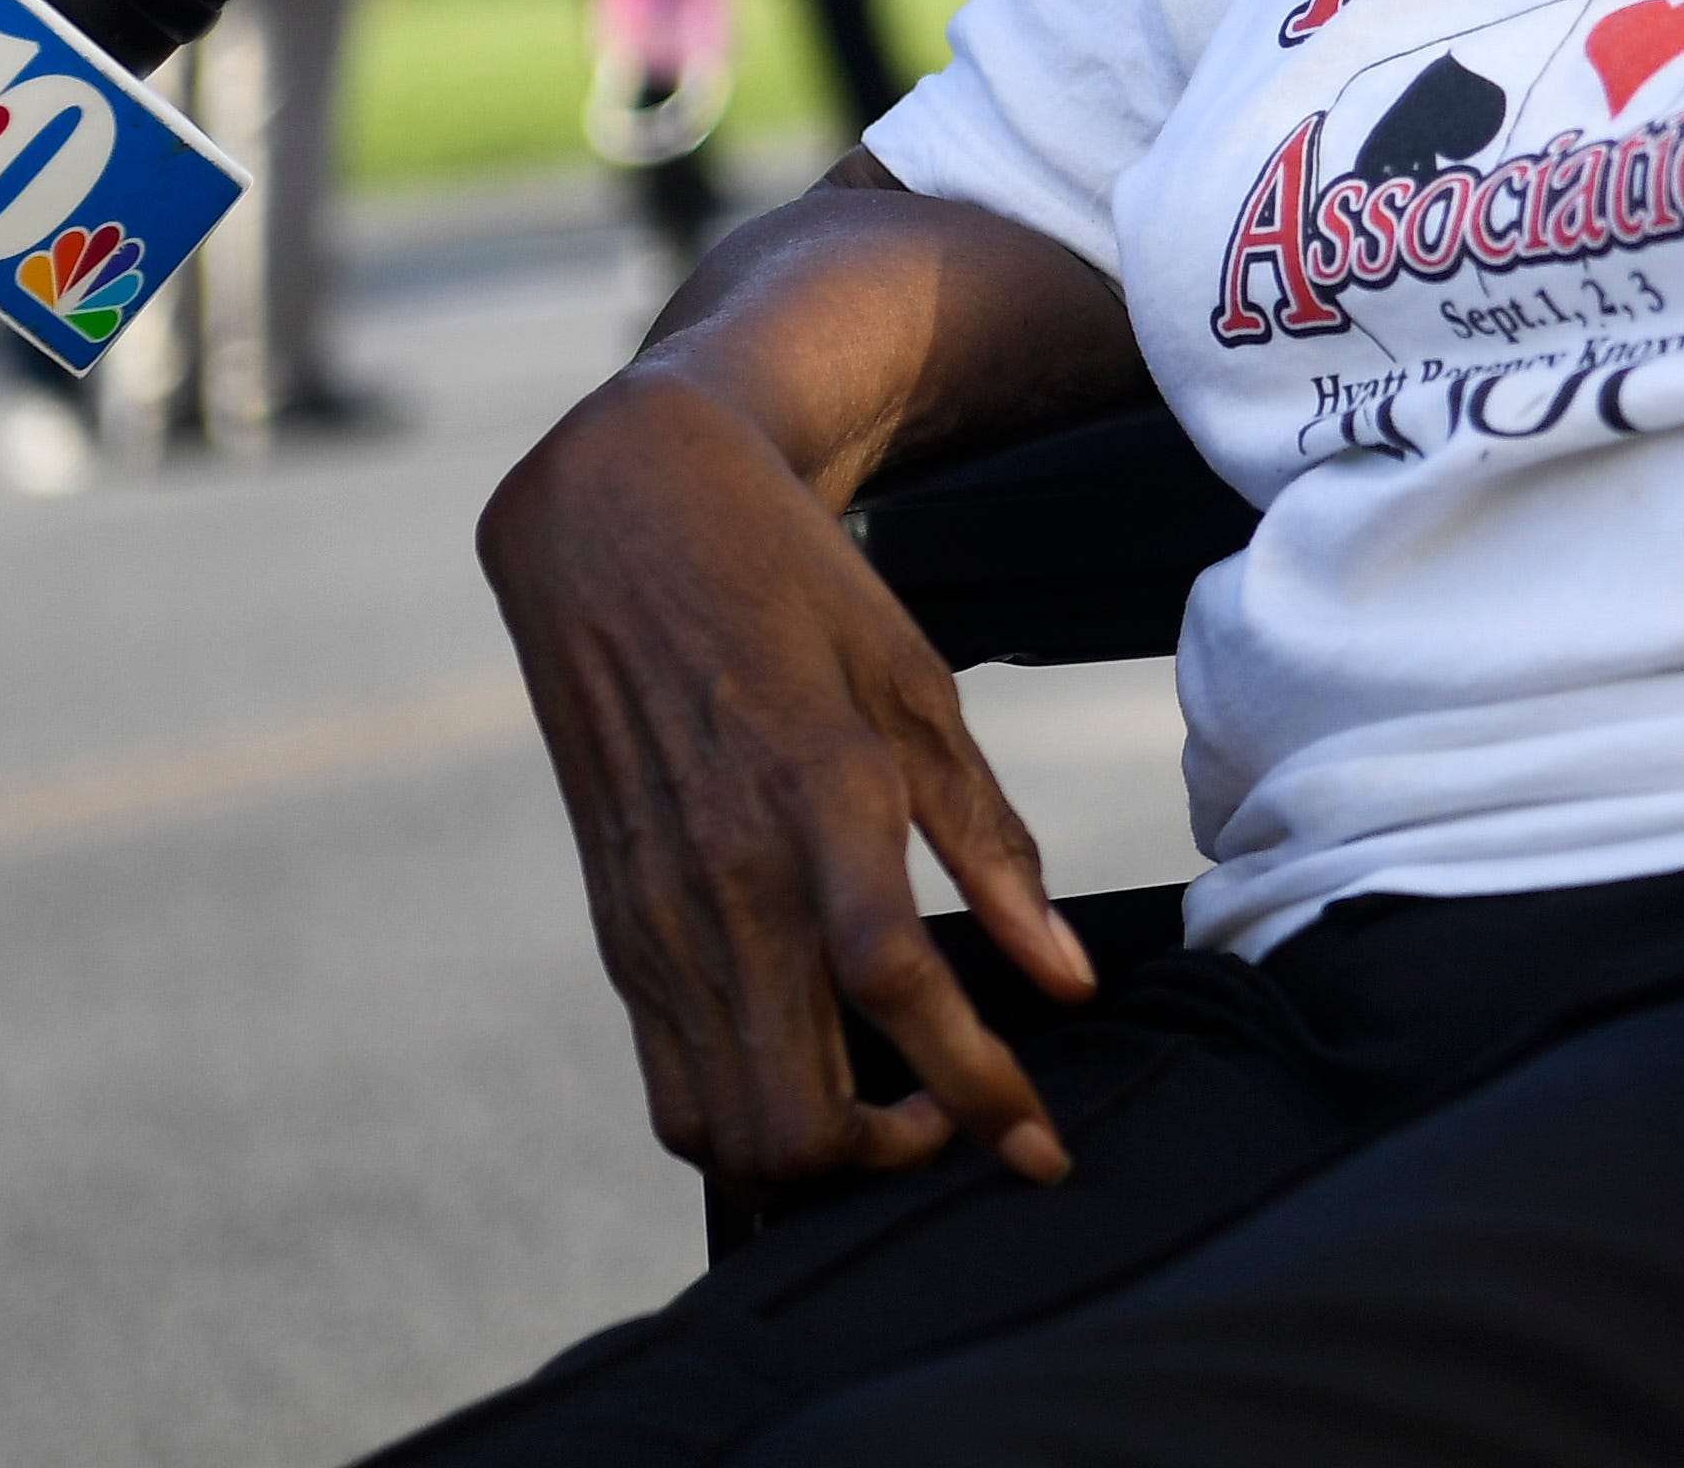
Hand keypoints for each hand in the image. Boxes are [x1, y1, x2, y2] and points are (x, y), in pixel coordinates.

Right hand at [480, 366, 1090, 1181]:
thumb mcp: (917, 688)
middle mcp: (725, 876)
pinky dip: (744, 1125)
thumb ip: (990, 843)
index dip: (982, 1089)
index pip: (899, 986)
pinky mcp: (616, 932)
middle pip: (793, 1112)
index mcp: (818, 796)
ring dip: (816, 1161)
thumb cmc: (793, 590)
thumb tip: (1067, 977)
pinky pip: (671, 1084)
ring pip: (723, 1130)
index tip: (1042, 1150)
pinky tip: (809, 1077)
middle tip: (959, 1114)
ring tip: (892, 1113)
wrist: (622, 522)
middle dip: (893, 1160)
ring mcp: (656, 916)